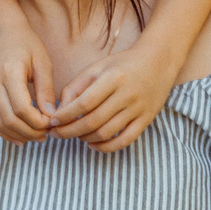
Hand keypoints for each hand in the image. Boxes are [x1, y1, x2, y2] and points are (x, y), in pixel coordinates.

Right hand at [0, 10, 54, 143]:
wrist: (1, 30)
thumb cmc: (26, 44)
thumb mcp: (43, 63)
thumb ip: (47, 91)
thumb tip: (51, 116)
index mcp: (9, 72)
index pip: (22, 109)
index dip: (38, 122)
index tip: (51, 124)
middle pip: (9, 119)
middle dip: (29, 132)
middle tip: (45, 136)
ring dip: (16, 134)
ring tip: (34, 137)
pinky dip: (3, 131)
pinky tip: (18, 137)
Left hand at [46, 49, 175, 151]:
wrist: (158, 62)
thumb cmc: (121, 65)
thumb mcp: (96, 68)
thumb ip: (75, 88)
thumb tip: (59, 112)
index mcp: (112, 78)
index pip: (84, 103)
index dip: (66, 116)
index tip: (52, 122)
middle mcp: (126, 94)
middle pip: (93, 121)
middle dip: (69, 131)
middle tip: (56, 134)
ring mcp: (138, 109)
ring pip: (106, 133)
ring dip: (85, 138)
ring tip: (75, 135)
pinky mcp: (146, 120)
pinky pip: (125, 140)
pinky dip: (106, 147)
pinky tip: (93, 144)